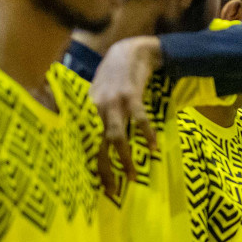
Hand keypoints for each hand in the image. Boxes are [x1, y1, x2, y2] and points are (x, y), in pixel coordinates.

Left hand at [88, 36, 162, 196]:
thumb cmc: (115, 74)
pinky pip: (140, 120)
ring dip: (125, 159)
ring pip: (116, 137)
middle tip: (113, 191)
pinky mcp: (132, 96)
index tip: (99, 184)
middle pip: (98, 145)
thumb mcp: (98, 92)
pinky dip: (146, 135)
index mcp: (89, 111)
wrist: (130, 51)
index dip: (93, 165)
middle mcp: (97, 109)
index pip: (87, 144)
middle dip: (105, 170)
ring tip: (133, 176)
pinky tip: (154, 148)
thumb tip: (95, 135)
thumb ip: (96, 112)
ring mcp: (114, 103)